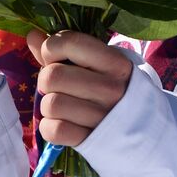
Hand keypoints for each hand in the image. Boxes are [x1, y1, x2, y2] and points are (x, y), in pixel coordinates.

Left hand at [26, 29, 132, 146]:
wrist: (144, 130)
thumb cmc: (112, 89)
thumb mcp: (99, 65)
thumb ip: (64, 50)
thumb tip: (32, 35)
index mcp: (115, 63)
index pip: (71, 43)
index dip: (51, 48)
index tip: (53, 57)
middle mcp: (111, 89)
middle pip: (52, 76)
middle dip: (46, 80)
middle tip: (57, 86)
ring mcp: (102, 117)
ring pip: (50, 104)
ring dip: (48, 106)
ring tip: (62, 106)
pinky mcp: (91, 141)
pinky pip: (53, 130)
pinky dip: (50, 127)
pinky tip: (61, 123)